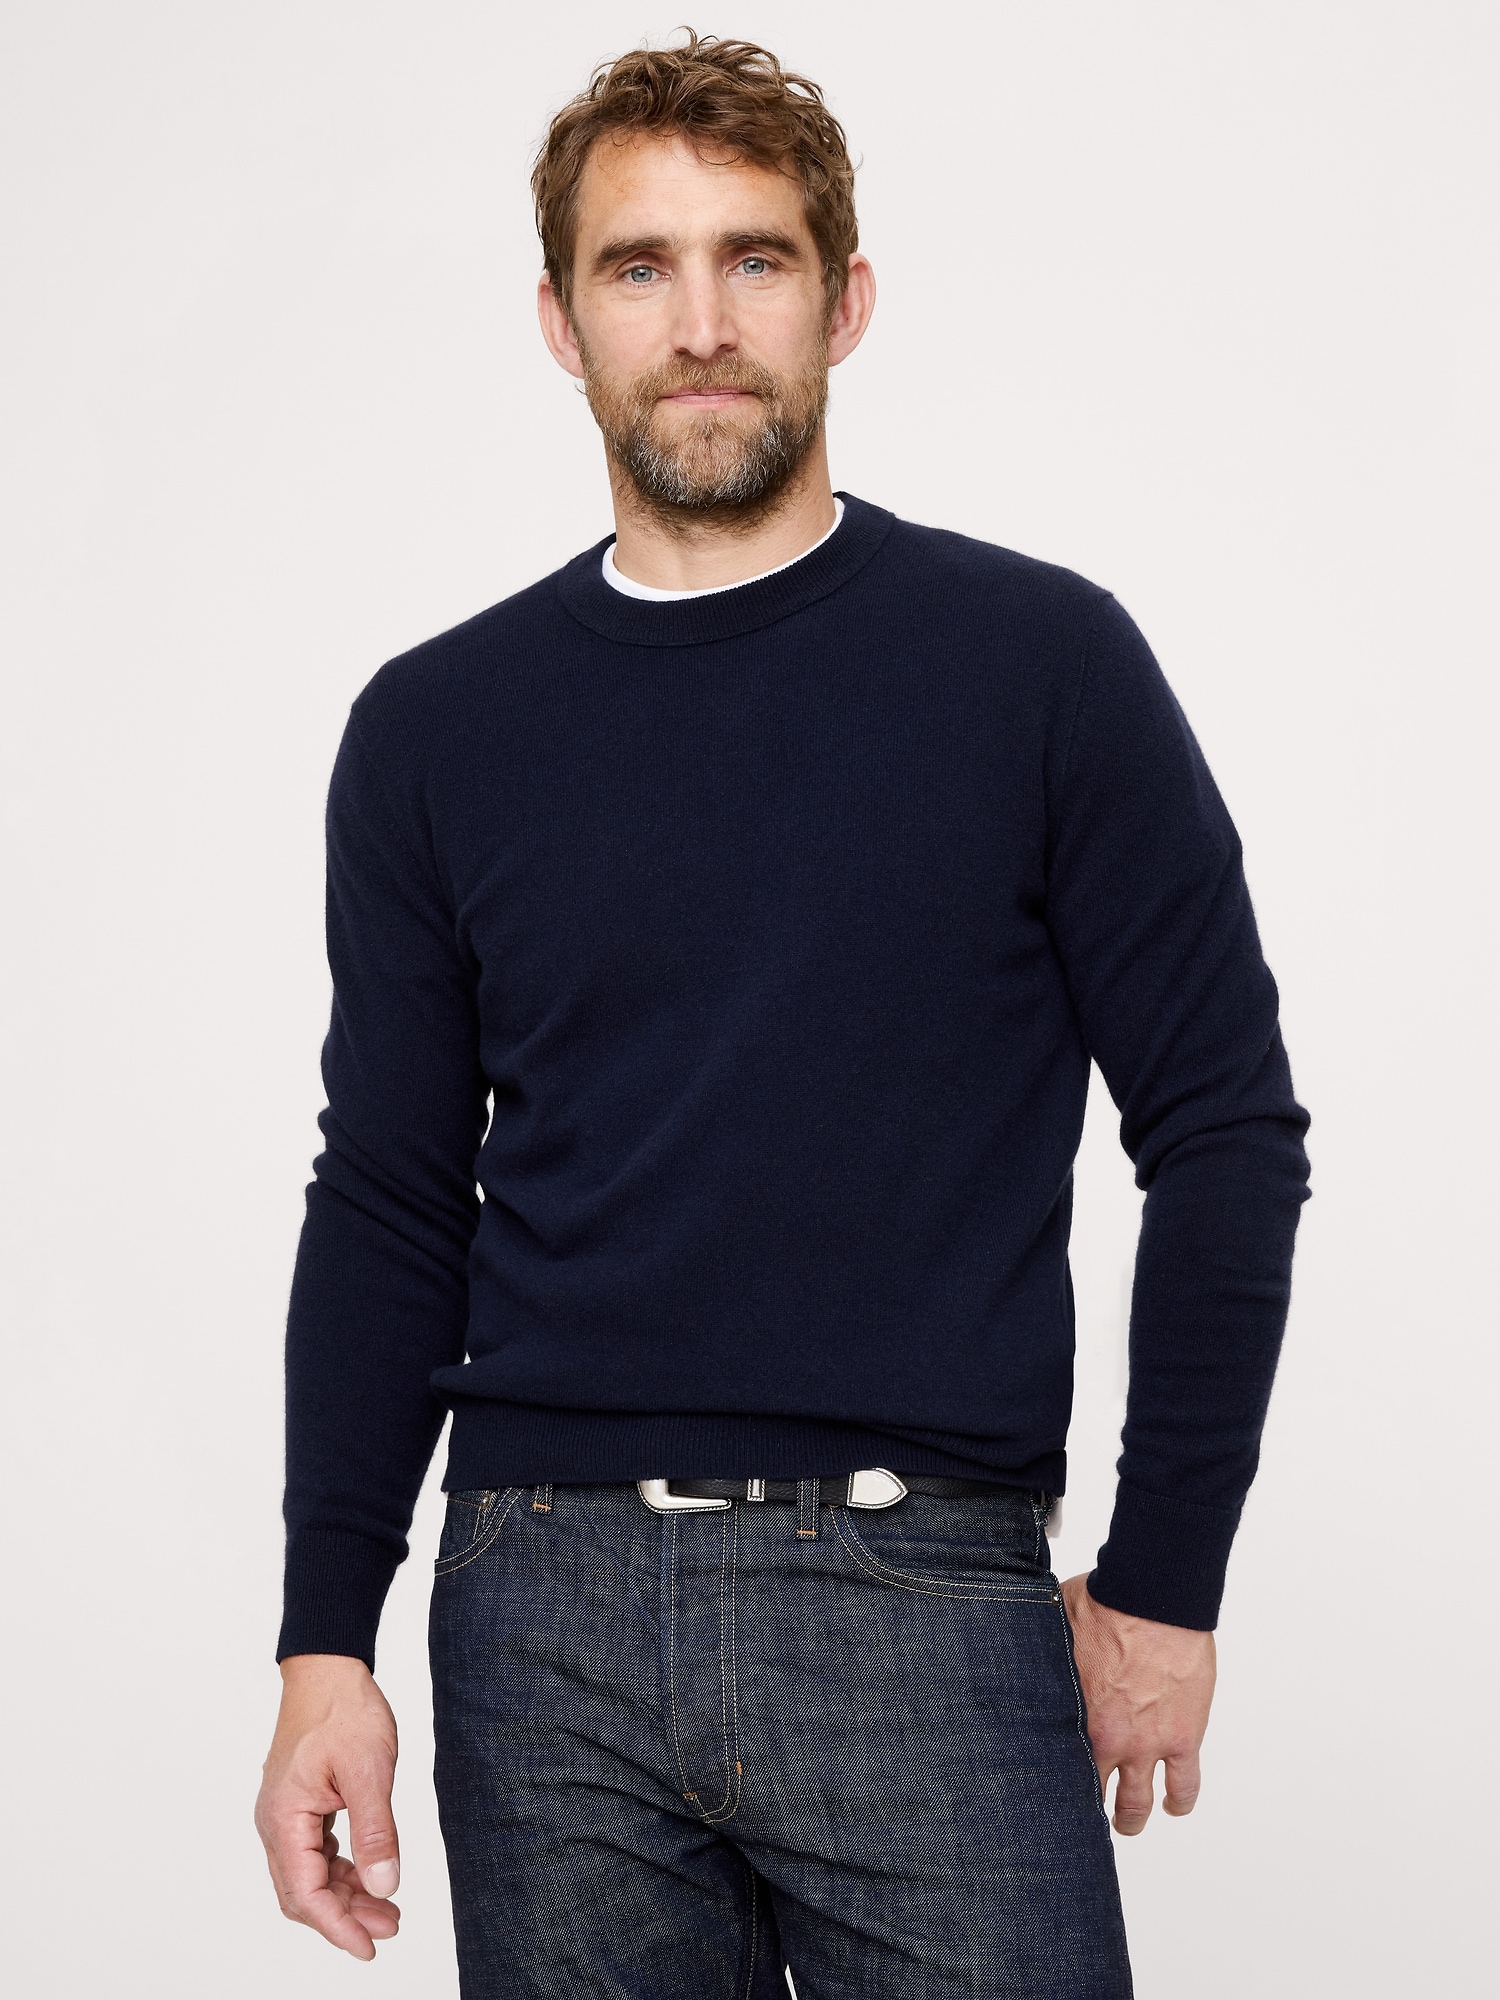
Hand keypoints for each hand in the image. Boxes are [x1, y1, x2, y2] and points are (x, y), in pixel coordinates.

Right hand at [255, 1654, 402, 1958]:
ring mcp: (286, 1813)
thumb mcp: (369, 1771)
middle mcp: (276, 1822)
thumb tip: (384, 1887)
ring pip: (311, 1873)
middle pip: (303, 1892)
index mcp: (284, 1818)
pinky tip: (369, 1874)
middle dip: (345, 1917)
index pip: (305, 1894)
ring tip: (388, 1909)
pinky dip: (342, 1869)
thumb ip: (376, 1833)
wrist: (328, 1666)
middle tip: (390, 1928)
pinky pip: (316, 1851)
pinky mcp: (300, 1803)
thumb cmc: (344, 1709)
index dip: (337, 1927)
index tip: (369, 1948)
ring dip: (346, 1895)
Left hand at [1061, 1573, 1215, 1834]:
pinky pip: (1185, 1784)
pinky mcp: (1183, 1737)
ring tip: (1128, 1822)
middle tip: (1084, 1816)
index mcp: (1073, 1717)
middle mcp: (1109, 1740)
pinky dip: (1180, 1801)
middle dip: (1087, 1809)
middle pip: (1094, 1794)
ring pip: (1138, 1802)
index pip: (1055, 1769)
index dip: (1051, 1783)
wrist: (1154, 1598)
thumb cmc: (1103, 1604)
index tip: (1045, 1791)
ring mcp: (1148, 1743)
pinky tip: (1174, 1805)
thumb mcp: (1055, 1632)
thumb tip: (1014, 1655)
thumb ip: (1042, 1659)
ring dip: (1131, 1818)